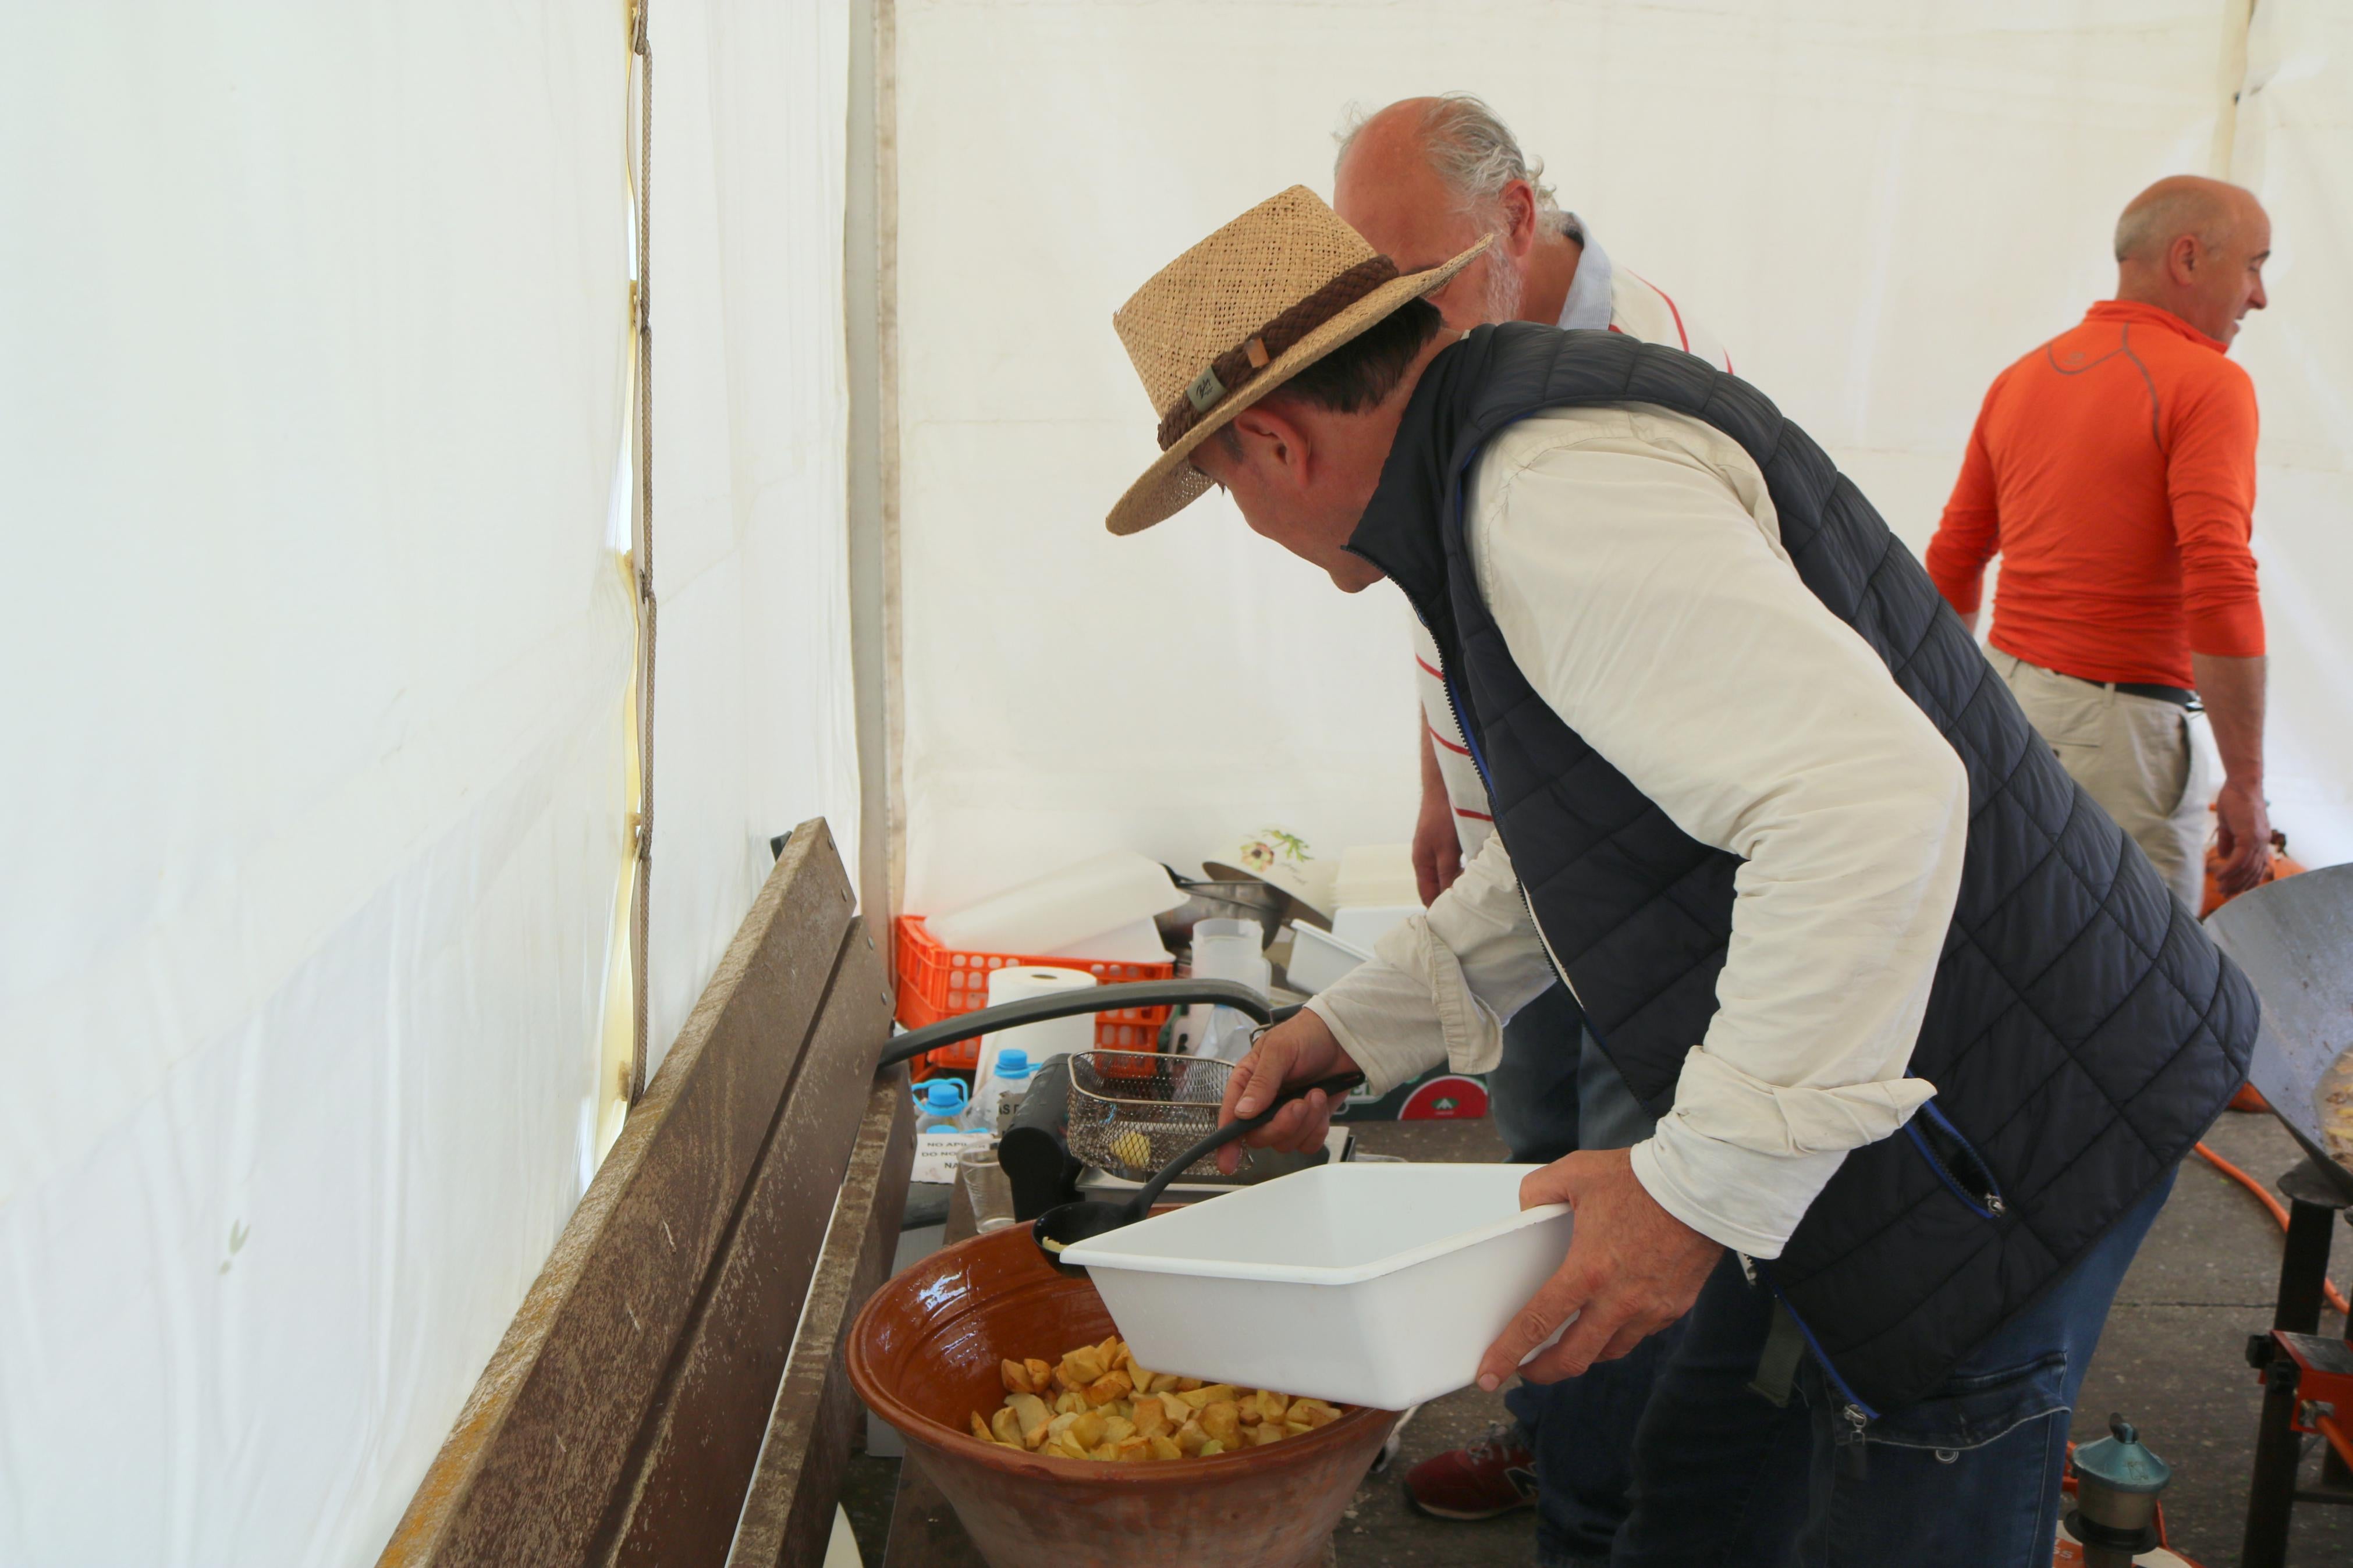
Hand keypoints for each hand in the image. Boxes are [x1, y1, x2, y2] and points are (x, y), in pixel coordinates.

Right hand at [1214, 1011, 1358, 1174]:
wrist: (1342, 1036)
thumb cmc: (1305, 1034)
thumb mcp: (1279, 1050)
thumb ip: (1261, 1082)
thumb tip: (1243, 1112)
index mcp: (1247, 1083)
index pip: (1230, 1117)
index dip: (1227, 1141)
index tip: (1228, 1161)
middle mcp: (1263, 1103)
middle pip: (1260, 1137)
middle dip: (1282, 1125)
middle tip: (1298, 1104)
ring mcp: (1286, 1114)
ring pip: (1286, 1142)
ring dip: (1304, 1122)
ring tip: (1314, 1095)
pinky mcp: (1309, 1121)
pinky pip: (1308, 1143)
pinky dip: (1317, 1128)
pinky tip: (1321, 1104)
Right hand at [1412, 773, 1463, 906]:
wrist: (1444, 786)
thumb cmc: (1442, 816)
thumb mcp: (1446, 850)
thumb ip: (1447, 874)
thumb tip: (1448, 900)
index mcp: (1421, 863)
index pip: (1427, 896)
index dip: (1438, 910)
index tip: (1453, 924)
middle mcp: (1427, 858)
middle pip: (1437, 887)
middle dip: (1450, 900)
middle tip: (1468, 913)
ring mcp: (1437, 849)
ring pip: (1448, 875)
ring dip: (1458, 885)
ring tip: (1474, 897)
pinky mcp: (1448, 841)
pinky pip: (1455, 863)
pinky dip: (1464, 871)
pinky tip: (1476, 874)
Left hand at [1476, 1149, 1722, 1388]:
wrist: (1705, 1185)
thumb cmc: (1641, 1179)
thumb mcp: (1575, 1172)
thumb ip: (1538, 1192)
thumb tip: (1527, 1213)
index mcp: (1588, 1270)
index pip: (1538, 1324)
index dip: (1508, 1354)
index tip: (1488, 1374)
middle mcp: (1620, 1300)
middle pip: (1574, 1357)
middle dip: (1544, 1372)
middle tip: (1526, 1370)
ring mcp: (1652, 1308)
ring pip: (1609, 1351)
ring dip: (1583, 1354)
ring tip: (1566, 1346)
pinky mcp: (1676, 1306)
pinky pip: (1640, 1333)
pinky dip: (1618, 1333)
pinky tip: (1608, 1320)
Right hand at [2212, 775, 2272, 895]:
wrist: (2242, 784)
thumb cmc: (2235, 800)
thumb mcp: (2229, 823)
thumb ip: (2228, 840)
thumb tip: (2225, 856)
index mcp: (2259, 840)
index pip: (2255, 866)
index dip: (2245, 880)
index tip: (2233, 889)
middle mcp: (2262, 842)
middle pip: (2253, 871)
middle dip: (2239, 885)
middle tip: (2225, 894)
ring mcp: (2257, 840)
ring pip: (2247, 868)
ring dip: (2233, 880)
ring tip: (2221, 888)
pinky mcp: (2250, 836)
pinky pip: (2240, 859)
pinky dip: (2231, 870)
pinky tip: (2221, 876)